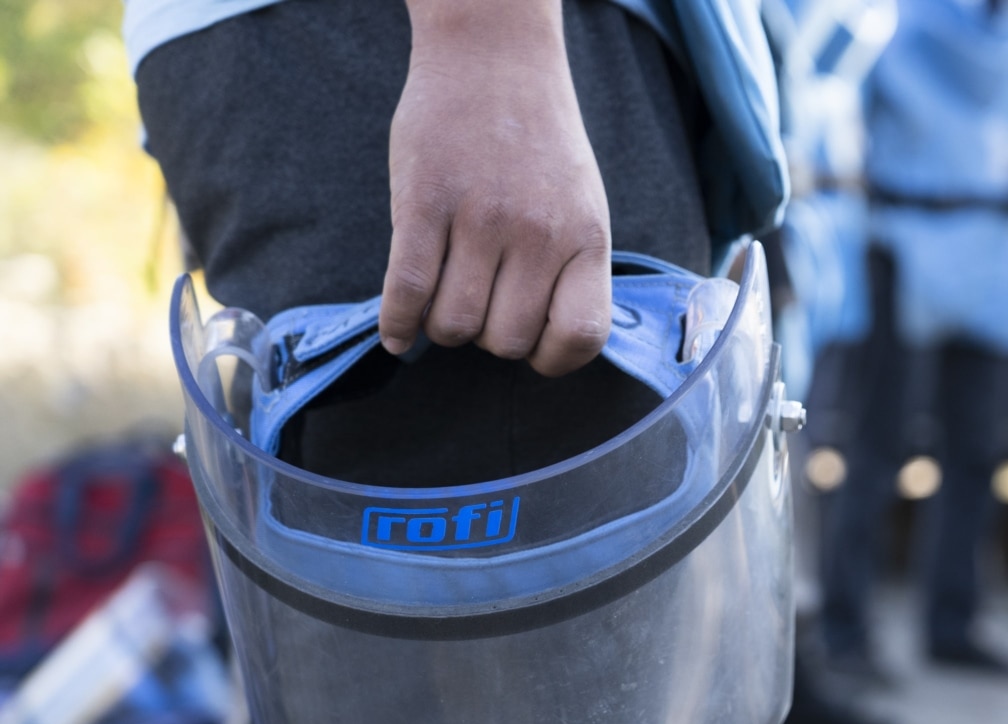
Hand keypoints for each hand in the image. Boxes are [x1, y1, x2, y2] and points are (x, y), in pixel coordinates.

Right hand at [380, 1, 611, 375]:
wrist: (494, 58)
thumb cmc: (539, 144)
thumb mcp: (580, 206)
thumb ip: (570, 270)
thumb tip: (543, 344)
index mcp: (586, 238)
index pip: (581, 336)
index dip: (553, 358)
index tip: (534, 346)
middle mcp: (538, 233)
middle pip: (505, 340)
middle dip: (488, 338)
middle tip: (482, 306)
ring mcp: (480, 218)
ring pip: (454, 324)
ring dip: (443, 327)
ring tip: (445, 300)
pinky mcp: (423, 203)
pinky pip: (407, 291)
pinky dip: (397, 324)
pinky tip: (398, 332)